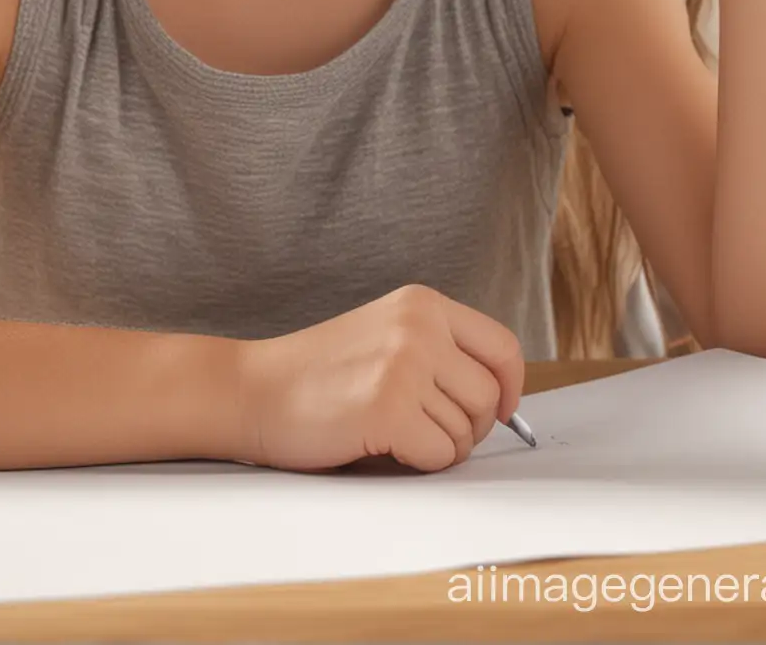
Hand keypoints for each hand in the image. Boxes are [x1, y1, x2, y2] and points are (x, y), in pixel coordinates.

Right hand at [233, 283, 522, 473]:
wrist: (255, 389)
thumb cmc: (319, 374)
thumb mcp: (387, 335)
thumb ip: (440, 351)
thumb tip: (500, 399)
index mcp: (422, 303)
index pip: (502, 347)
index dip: (509, 388)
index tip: (499, 411)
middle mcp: (419, 326)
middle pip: (487, 397)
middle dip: (467, 428)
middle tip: (425, 430)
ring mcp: (404, 365)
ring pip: (465, 432)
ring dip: (438, 447)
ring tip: (394, 432)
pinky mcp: (389, 408)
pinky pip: (439, 456)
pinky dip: (417, 463)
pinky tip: (380, 443)